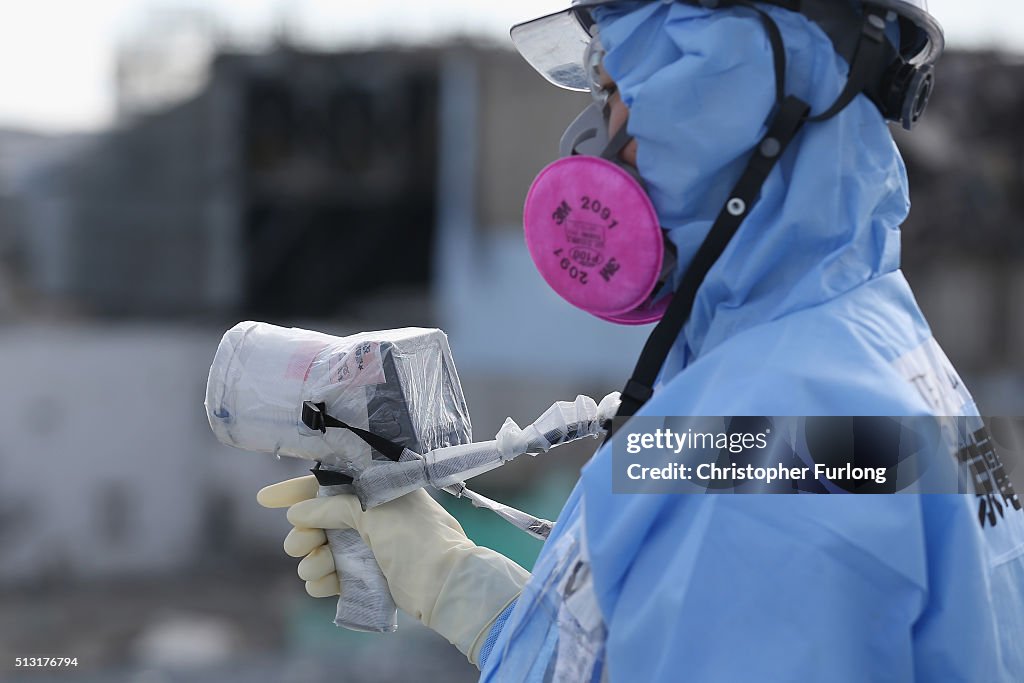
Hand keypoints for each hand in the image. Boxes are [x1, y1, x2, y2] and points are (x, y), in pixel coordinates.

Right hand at [258, 476, 529, 664]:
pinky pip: (331, 576)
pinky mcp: (368, 576)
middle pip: (318, 519)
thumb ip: (335, 507)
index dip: (296, 490)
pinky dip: (321, 579)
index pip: (330, 482)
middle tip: (304, 541)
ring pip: (321, 549)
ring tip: (319, 564)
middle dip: (304, 530)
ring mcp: (368, 546)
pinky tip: (321, 582)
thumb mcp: (375, 511)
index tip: (265, 499)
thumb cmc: (416, 537)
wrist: (446, 582)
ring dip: (312, 557)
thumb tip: (300, 511)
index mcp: (377, 489)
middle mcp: (371, 514)